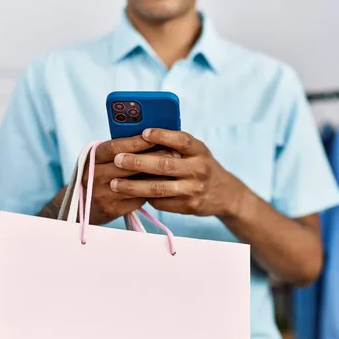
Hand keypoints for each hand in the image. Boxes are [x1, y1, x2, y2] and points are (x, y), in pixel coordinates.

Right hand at [81, 136, 166, 224]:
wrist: (82, 207)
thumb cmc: (98, 176)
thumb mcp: (100, 160)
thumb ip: (120, 151)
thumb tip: (151, 137)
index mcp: (91, 159)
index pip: (115, 147)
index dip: (135, 142)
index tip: (155, 136)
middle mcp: (94, 175)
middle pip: (127, 164)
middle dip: (153, 157)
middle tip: (174, 151)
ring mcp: (103, 194)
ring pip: (135, 182)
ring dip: (157, 175)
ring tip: (174, 168)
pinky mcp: (113, 208)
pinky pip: (138, 198)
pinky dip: (153, 190)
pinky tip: (167, 184)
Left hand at [110, 129, 247, 217]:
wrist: (224, 194)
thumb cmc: (200, 166)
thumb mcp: (195, 152)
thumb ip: (174, 145)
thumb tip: (140, 136)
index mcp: (200, 150)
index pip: (181, 140)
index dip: (162, 135)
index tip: (143, 133)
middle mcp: (199, 169)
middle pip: (165, 165)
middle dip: (138, 162)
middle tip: (117, 160)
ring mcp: (194, 189)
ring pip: (159, 188)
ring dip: (134, 186)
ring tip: (115, 183)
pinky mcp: (189, 206)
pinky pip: (162, 202)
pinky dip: (144, 198)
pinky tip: (131, 194)